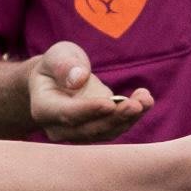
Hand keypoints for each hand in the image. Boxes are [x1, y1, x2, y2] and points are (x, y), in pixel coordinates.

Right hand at [27, 41, 152, 142]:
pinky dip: (132, 117)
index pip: (66, 114)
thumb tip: (78, 79)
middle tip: (136, 105)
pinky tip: (146, 100)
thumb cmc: (56, 65)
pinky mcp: (97, 131)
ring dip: (129, 118)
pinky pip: (115, 128)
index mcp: (44, 109)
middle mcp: (59, 128)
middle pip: (89, 129)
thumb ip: (64, 65)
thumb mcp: (57, 56)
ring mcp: (78, 134)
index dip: (88, 111)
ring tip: (145, 99)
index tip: (109, 103)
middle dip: (115, 118)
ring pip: (106, 132)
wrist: (57, 80)